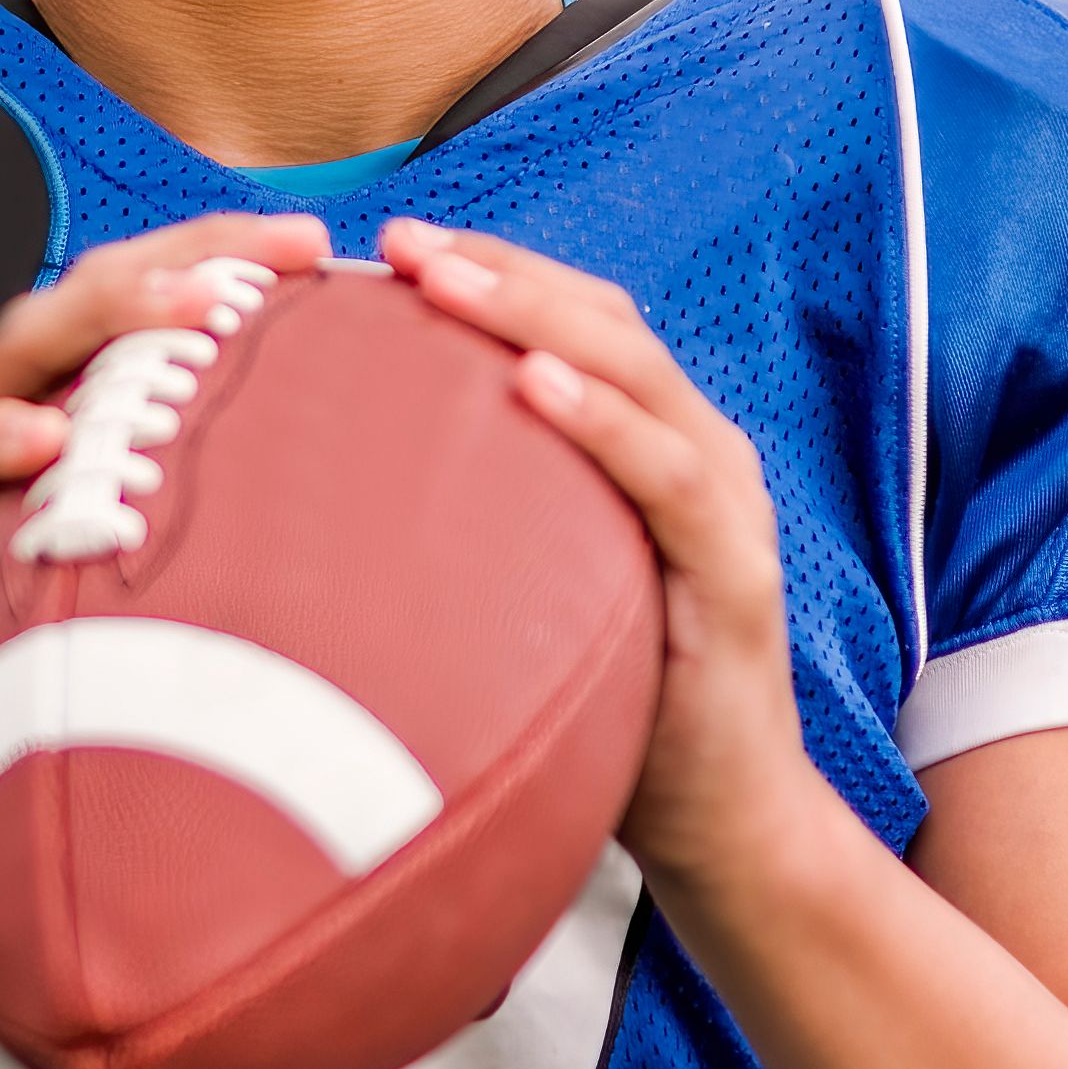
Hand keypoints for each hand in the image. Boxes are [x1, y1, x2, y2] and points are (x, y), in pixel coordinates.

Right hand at [0, 213, 335, 805]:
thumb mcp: (56, 569)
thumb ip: (132, 538)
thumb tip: (271, 556)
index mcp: (35, 405)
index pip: (136, 308)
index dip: (223, 266)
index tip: (319, 252)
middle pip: (95, 294)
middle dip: (197, 255)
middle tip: (297, 242)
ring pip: (22, 349)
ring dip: (113, 317)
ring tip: (201, 303)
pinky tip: (46, 438)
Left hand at [380, 218, 836, 899]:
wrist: (721, 827)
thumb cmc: (611, 711)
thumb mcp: (532, 598)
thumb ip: (479, 532)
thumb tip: (332, 501)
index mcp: (649, 446)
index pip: (573, 323)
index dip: (489, 271)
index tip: (386, 246)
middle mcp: (697, 452)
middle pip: (600, 322)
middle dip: (498, 270)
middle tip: (397, 241)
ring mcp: (725, 504)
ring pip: (632, 371)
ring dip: (532, 317)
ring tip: (441, 280)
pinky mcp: (735, 570)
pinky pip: (664, 474)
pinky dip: (600, 420)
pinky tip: (530, 385)